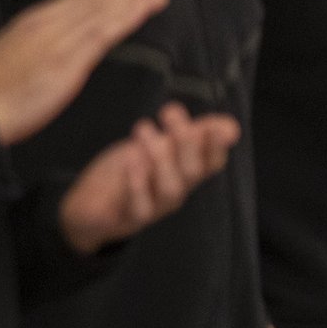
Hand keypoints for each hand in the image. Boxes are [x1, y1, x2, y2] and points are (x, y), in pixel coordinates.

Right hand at [0, 0, 169, 145]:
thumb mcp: (10, 57)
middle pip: (89, 1)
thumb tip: (47, 47)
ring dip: (130, 1)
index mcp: (31, 22)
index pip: (71, 0)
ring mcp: (58, 40)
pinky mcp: (67, 60)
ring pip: (100, 12)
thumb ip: (32, 47)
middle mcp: (46, 24)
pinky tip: (142, 11)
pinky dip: (125, 18)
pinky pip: (103, 33)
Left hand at [59, 104, 242, 253]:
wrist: (94, 205)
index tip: (218, 127)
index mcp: (187, 172)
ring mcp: (154, 206)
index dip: (217, 145)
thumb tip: (231, 125)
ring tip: (144, 130)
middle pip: (192, 172)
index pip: (212, 161)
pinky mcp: (125, 216)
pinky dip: (137, 185)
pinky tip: (129, 161)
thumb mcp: (164, 144)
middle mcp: (175, 190)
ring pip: (170, 189)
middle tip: (170, 111)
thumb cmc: (134, 170)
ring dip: (160, 158)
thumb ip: (194, 132)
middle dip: (186, 141)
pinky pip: (139, 208)